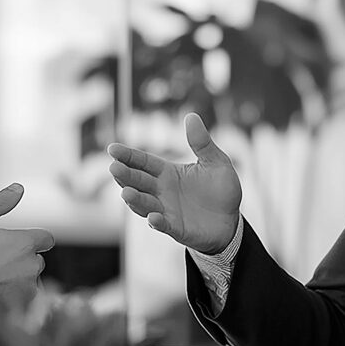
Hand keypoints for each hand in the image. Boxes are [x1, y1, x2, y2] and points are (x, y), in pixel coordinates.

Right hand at [0, 184, 53, 326]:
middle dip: (20, 260)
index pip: (45, 239)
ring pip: (29, 281)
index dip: (32, 240)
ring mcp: (26, 290)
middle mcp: (31, 266)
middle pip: (36, 260)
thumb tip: (17, 189)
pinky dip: (12, 299)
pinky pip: (24, 301)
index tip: (17, 245)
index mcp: (23, 243)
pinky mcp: (20, 310)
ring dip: (16, 280)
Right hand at [106, 113, 241, 253]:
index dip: (128, 155)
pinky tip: (153, 218)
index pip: (143, 162)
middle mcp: (162, 192)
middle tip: (114, 167)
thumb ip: (202, 142)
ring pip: (144, 204)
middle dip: (125, 175)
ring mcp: (167, 211)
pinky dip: (157, 222)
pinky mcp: (177, 229)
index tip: (112, 149)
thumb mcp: (216, 162)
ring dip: (135, 199)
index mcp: (168, 173)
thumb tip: (191, 116)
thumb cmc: (221, 190)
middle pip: (138, 181)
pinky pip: (164, 226)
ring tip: (126, 193)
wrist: (232, 221)